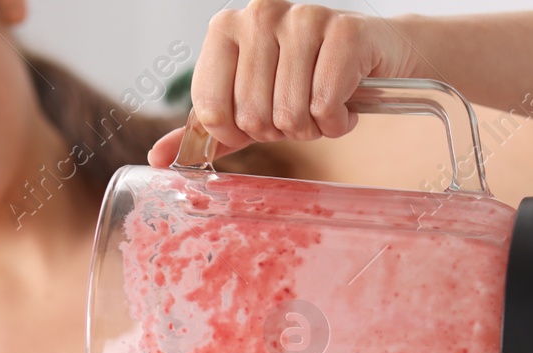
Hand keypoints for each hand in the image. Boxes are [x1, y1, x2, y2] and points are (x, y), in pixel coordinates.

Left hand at [148, 0, 417, 166]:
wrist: (376, 55)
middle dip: (280, 131)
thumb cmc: (305, 80)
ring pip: (290, 114)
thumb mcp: (247, 105)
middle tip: (299, 112)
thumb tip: (157, 158)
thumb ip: (206, 129)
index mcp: (226, 29)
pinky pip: (326, 105)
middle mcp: (259, 14)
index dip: (237, 132)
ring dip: (312, 128)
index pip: (211, 110)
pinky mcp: (344, 30)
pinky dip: (338, 121)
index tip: (258, 121)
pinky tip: (346, 102)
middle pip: (252, 116)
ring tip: (322, 106)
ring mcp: (302, 17)